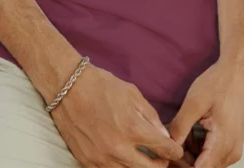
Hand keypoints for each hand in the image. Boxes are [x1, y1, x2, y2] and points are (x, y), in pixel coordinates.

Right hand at [51, 62, 185, 166]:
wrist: (67, 86)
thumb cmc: (100, 85)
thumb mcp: (131, 93)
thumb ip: (150, 116)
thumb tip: (163, 135)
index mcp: (132, 128)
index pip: (164, 149)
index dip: (174, 150)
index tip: (175, 149)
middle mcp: (118, 147)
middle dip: (161, 164)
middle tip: (161, 157)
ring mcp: (102, 158)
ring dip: (140, 167)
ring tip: (142, 158)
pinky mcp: (87, 161)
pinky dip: (119, 167)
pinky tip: (122, 158)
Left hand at [166, 59, 243, 166]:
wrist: (238, 73)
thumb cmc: (218, 84)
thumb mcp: (194, 102)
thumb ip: (180, 127)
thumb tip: (168, 146)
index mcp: (223, 143)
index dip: (181, 164)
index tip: (167, 154)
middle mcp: (231, 152)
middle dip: (183, 160)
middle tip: (168, 142)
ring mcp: (233, 150)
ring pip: (207, 164)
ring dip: (190, 155)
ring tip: (179, 134)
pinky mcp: (232, 145)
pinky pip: (212, 156)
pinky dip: (198, 150)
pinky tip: (189, 134)